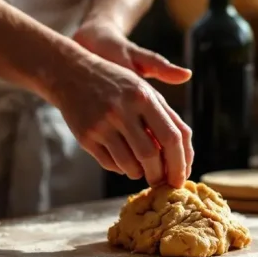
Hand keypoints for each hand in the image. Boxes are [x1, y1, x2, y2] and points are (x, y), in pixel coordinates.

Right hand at [73, 20, 193, 179]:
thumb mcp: (145, 90)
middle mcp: (123, 110)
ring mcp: (102, 124)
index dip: (181, 162)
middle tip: (163, 182)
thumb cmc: (117, 84)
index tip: (182, 177)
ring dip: (140, 174)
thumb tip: (185, 156)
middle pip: (151, 155)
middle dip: (161, 175)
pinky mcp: (86, 136)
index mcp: (144, 97)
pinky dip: (122, 169)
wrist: (72, 73)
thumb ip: (168, 116)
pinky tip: (125, 163)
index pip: (172, 137)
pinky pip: (110, 164)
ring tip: (143, 171)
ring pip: (130, 165)